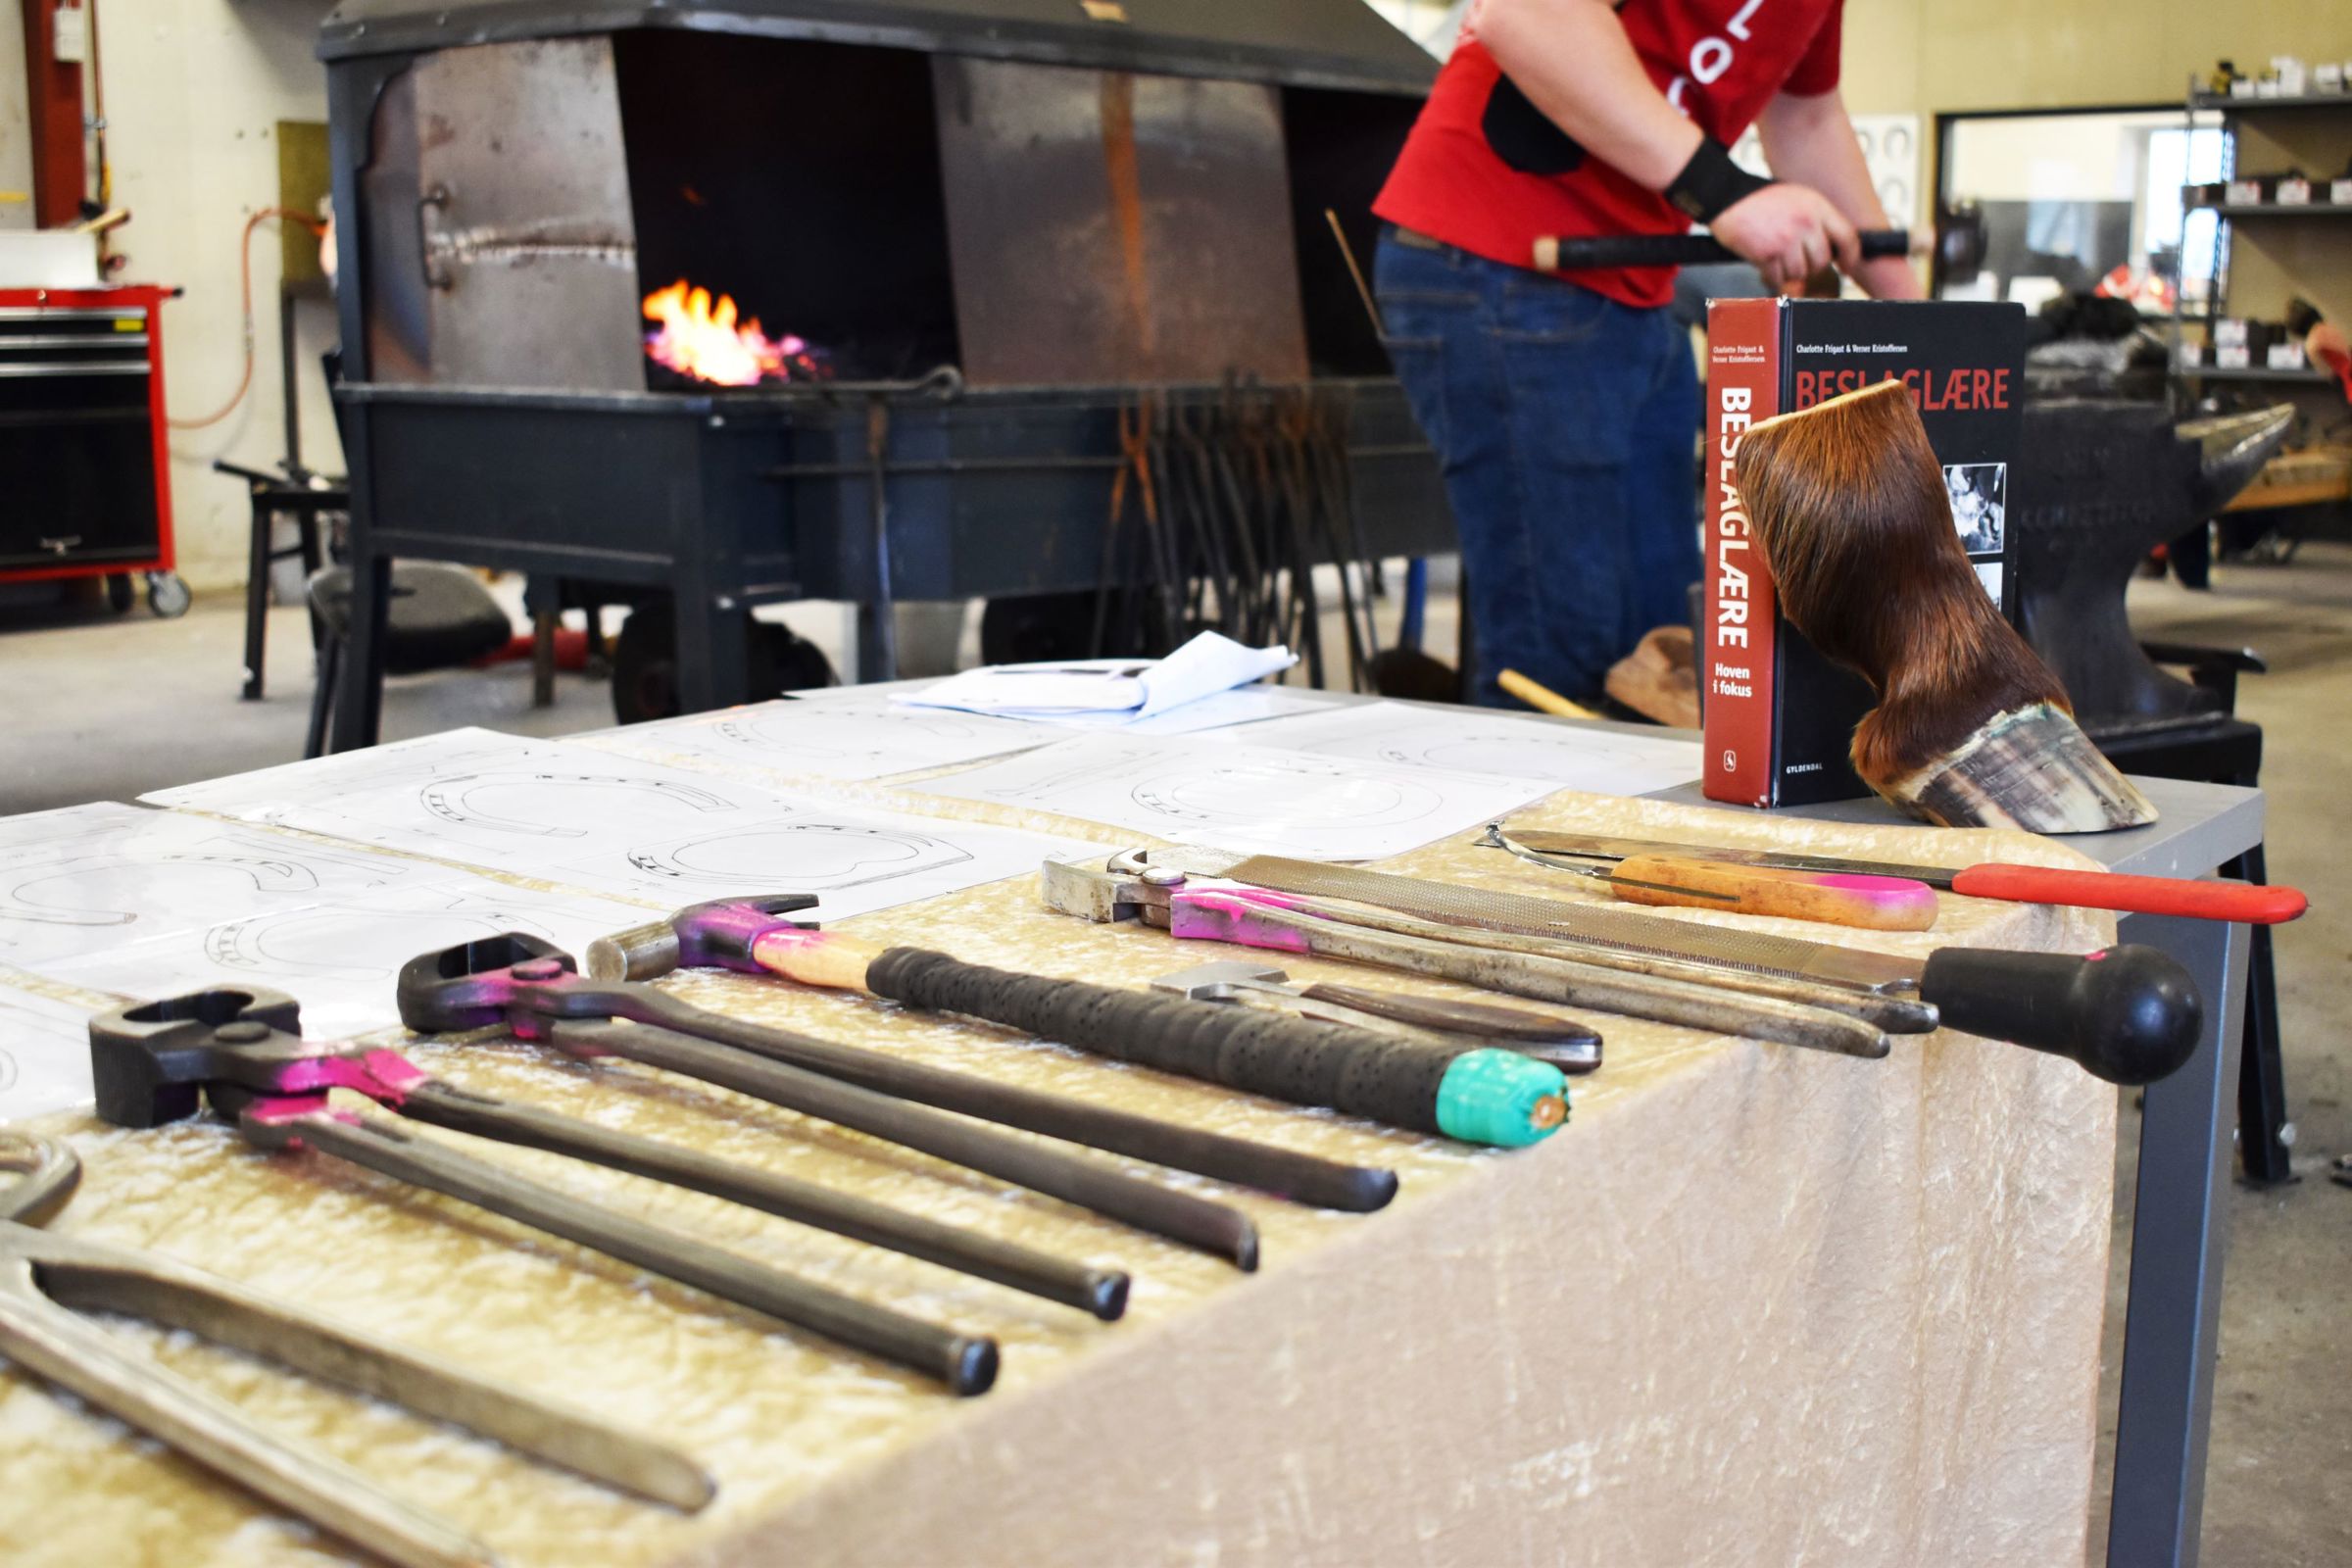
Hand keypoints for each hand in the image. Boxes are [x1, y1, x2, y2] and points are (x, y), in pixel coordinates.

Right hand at [1710, 184, 1859, 290]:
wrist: (1726, 197)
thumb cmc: (1759, 199)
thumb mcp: (1796, 199)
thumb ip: (1814, 224)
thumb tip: (1825, 255)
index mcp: (1817, 206)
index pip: (1847, 236)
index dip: (1851, 256)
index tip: (1847, 267)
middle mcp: (1806, 222)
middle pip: (1822, 260)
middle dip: (1811, 267)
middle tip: (1797, 262)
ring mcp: (1787, 239)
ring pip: (1800, 273)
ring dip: (1788, 272)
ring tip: (1777, 260)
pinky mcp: (1768, 253)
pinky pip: (1778, 277)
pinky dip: (1771, 276)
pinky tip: (1764, 263)